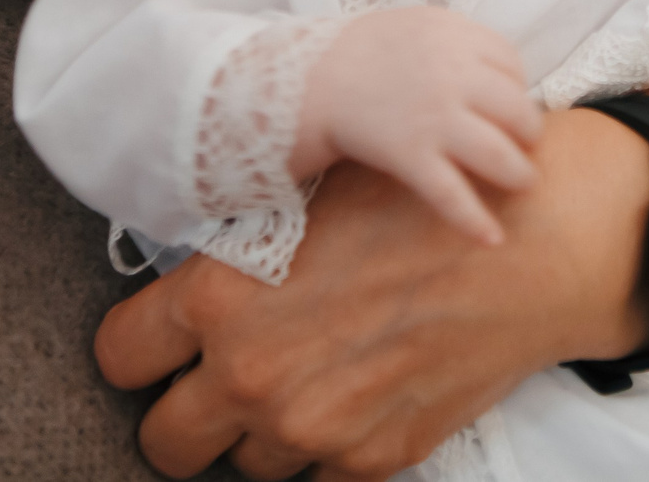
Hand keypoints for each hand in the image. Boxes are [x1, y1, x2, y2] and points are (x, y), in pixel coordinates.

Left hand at [94, 107, 648, 479]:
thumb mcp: (308, 196)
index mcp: (221, 299)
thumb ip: (238, 253)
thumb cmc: (419, 202)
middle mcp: (254, 374)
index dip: (141, 347)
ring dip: (261, 430)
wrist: (528, 244)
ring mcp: (312, 429)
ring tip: (307, 374)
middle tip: (222, 378)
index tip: (163, 344)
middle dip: (185, 412)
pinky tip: (359, 389)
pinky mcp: (371, 460)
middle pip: (164, 441)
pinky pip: (318, 479)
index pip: (120, 356)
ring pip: (242, 466)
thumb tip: (196, 279)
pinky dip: (330, 445)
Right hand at [293, 7, 542, 245]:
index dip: (517, 88)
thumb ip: (464, 42)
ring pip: (498, 154)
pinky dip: (474, 220)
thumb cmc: (368, 52)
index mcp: (455, 37)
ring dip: (519, 173)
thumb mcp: (421, 25)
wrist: (311, 80)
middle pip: (517, 110)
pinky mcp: (411, 156)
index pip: (512, 66)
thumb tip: (510, 77)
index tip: (510, 104)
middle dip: (529, 133)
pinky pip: (451, 194)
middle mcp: (452, 77)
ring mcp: (433, 119)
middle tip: (527, 146)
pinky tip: (492, 238)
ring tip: (524, 182)